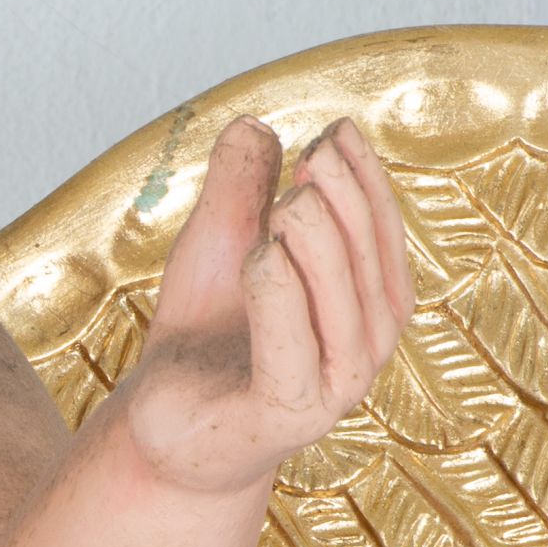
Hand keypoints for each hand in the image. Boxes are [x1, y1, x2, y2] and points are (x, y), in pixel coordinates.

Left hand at [120, 116, 411, 495]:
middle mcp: (365, 349)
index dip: (365, 179)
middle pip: (368, 265)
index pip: (383, 233)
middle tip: (309, 157)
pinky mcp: (287, 418)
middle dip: (345, 203)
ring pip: (340, 307)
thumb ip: (240, 189)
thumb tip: (253, 124)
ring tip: (286, 203)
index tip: (333, 130)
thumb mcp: (218, 245)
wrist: (164, 421)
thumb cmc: (203, 335)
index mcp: (367, 305)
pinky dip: (282, 298)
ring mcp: (332, 390)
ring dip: (318, 246)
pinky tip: (262, 254)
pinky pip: (294, 352)